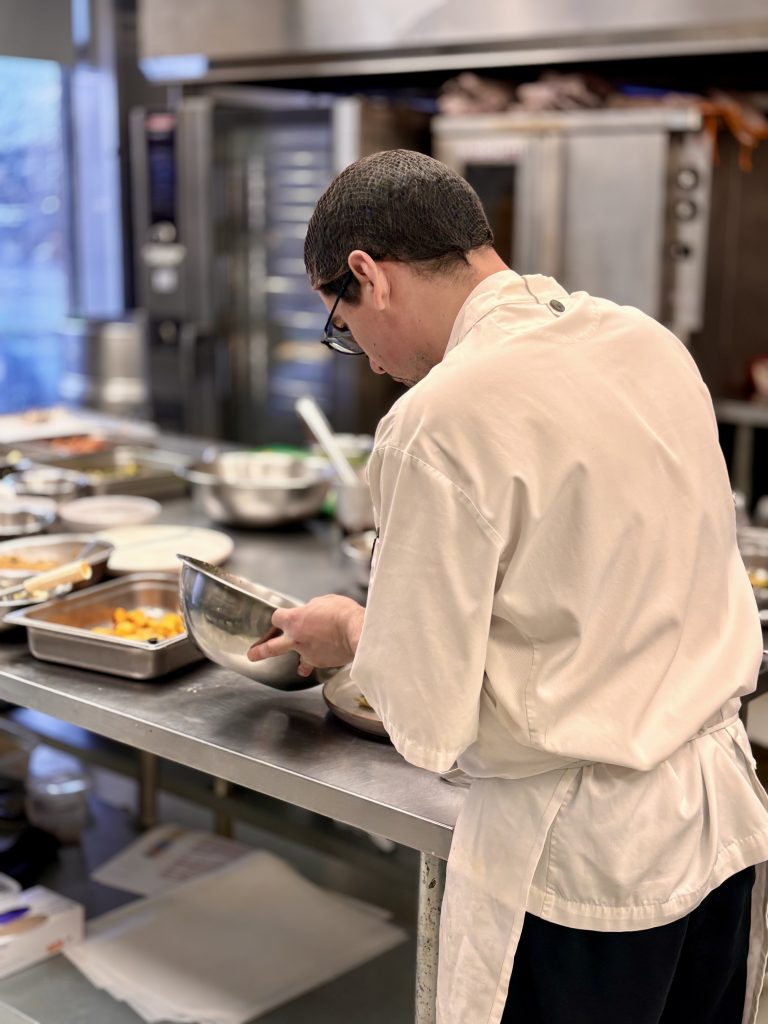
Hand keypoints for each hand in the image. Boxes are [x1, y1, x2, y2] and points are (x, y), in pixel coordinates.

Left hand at [246, 594, 363, 677]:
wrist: (355, 632)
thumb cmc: (341, 613)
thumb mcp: (324, 602)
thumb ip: (313, 609)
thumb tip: (312, 613)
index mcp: (294, 620)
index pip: (277, 618)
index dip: (279, 618)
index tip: (280, 619)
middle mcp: (296, 639)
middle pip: (271, 647)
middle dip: (260, 651)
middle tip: (252, 655)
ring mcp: (307, 653)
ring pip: (300, 661)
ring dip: (301, 665)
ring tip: (301, 670)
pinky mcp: (320, 663)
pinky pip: (318, 663)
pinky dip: (323, 661)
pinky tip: (328, 660)